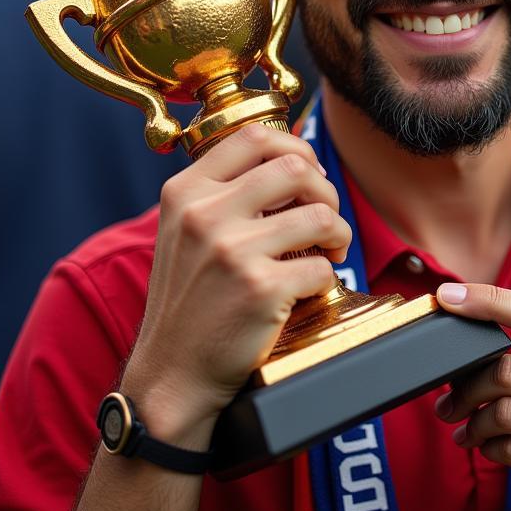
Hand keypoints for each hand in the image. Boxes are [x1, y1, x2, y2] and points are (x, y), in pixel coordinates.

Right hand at [123, 123, 350, 442]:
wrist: (172, 375)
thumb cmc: (189, 302)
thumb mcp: (184, 231)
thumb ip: (224, 193)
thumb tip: (293, 161)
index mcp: (185, 191)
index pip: (254, 136)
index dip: (295, 147)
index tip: (308, 175)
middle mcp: (204, 214)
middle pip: (295, 167)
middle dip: (326, 191)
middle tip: (325, 217)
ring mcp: (232, 251)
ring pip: (320, 214)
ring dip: (338, 233)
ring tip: (328, 250)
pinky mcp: (260, 289)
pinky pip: (322, 265)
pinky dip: (326, 278)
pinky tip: (308, 289)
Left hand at [434, 284, 510, 510]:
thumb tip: (489, 327)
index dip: (487, 300)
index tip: (448, 296)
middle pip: (506, 372)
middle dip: (466, 385)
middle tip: (449, 397)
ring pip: (501, 415)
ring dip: (472, 421)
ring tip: (464, 426)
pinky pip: (509, 451)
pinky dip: (488, 447)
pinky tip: (488, 446)